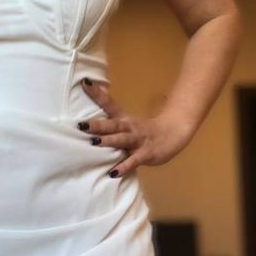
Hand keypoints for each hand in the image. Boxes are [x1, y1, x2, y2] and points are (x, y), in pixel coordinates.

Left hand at [78, 79, 193, 177]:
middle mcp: (129, 127)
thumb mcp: (127, 123)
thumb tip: (90, 114)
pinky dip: (123, 166)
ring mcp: (138, 140)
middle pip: (112, 124)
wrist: (174, 133)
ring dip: (108, 141)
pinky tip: (113, 173)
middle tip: (81, 125)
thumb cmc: (145, 130)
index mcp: (123, 119)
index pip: (109, 104)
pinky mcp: (145, 154)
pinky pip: (133, 161)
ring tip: (94, 143)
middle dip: (96, 125)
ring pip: (121, 140)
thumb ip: (110, 121)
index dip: (97, 94)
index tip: (84, 82)